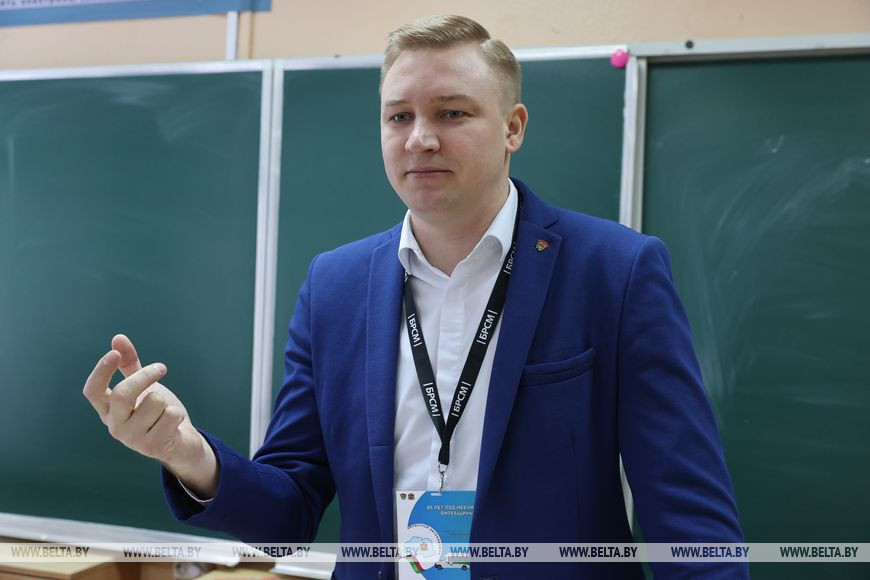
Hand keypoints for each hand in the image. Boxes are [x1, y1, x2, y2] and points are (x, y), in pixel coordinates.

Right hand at [83, 334, 217, 497]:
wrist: (181, 443)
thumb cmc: (157, 412)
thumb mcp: (143, 387)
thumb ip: (130, 365)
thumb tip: (117, 338)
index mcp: (109, 410)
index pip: (93, 391)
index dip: (101, 371)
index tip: (114, 353)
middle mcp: (115, 426)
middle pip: (123, 394)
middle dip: (145, 376)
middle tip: (161, 368)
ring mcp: (132, 438)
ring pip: (154, 402)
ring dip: (166, 402)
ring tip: (165, 413)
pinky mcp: (152, 446)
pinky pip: (170, 415)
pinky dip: (177, 414)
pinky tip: (173, 424)